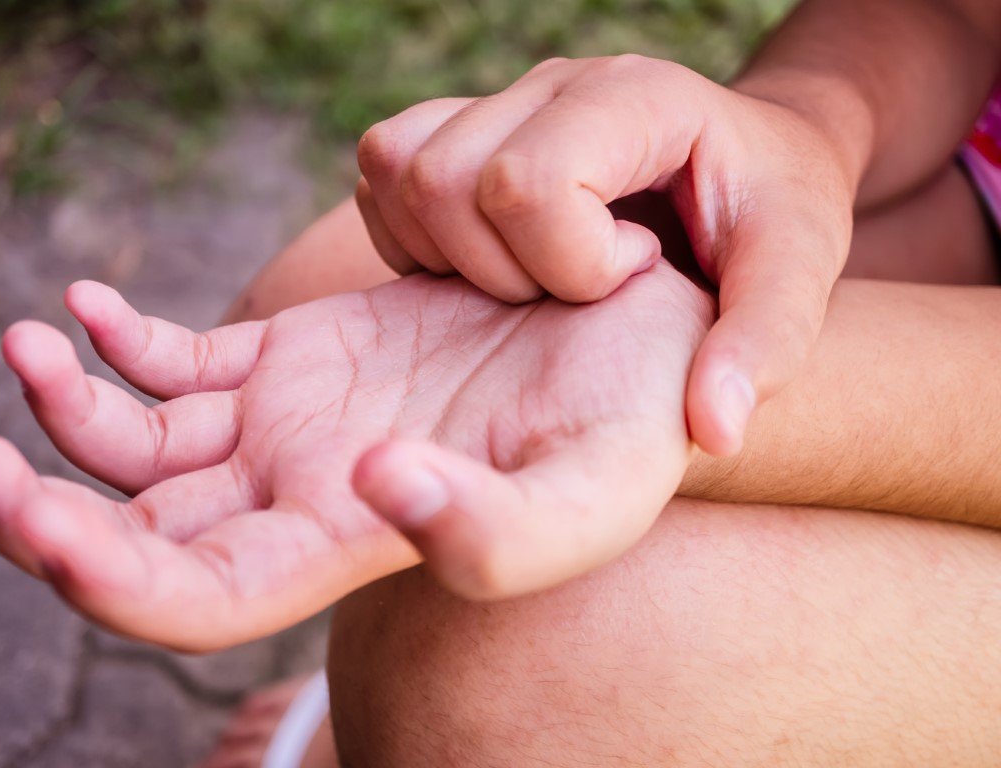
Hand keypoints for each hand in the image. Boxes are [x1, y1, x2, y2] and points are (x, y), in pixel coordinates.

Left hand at [0, 263, 712, 650]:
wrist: (637, 328)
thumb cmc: (637, 413)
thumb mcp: (597, 485)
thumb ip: (496, 529)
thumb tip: (372, 487)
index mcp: (347, 542)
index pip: (197, 600)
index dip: (107, 581)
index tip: (40, 518)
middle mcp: (296, 495)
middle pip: (132, 535)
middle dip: (36, 512)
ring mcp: (283, 423)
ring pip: (136, 442)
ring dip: (62, 404)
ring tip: (29, 339)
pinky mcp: (288, 353)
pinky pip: (175, 359)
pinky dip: (117, 336)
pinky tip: (88, 303)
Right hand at [355, 55, 855, 454]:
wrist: (744, 161)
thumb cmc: (770, 214)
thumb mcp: (795, 276)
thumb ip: (764, 345)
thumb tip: (712, 430)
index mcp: (635, 101)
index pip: (527, 181)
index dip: (565, 263)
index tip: (628, 275)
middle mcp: (554, 85)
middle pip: (443, 179)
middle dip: (498, 270)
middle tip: (571, 289)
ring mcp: (499, 101)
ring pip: (397, 171)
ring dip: (449, 256)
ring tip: (532, 276)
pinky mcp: (459, 125)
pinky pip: (379, 179)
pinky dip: (410, 241)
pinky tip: (486, 265)